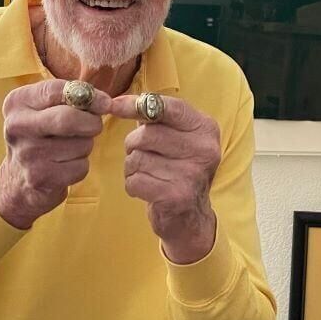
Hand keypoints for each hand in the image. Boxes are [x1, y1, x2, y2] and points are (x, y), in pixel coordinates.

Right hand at [0, 80, 110, 228]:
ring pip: (81, 144)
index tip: (105, 102)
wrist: (18, 179)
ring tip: (69, 148)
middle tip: (94, 126)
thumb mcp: (45, 108)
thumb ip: (72, 97)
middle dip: (91, 122)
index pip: (57, 90)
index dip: (89, 95)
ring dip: (86, 146)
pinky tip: (65, 165)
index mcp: (18, 102)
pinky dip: (81, 165)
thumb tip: (104, 102)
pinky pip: (81, 166)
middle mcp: (17, 126)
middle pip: (69, 119)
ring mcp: (27, 154)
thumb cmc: (41, 135)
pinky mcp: (40, 178)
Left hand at [109, 94, 219, 263]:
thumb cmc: (177, 168)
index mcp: (206, 128)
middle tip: (144, 155)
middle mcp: (204, 149)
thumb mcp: (176, 137)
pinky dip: (133, 185)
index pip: (168, 107)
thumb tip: (117, 103)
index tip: (114, 105)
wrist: (191, 216)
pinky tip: (148, 189)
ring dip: (133, 167)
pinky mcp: (176, 196)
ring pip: (137, 159)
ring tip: (149, 174)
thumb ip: (154, 117)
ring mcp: (192, 174)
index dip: (137, 105)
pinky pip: (134, 181)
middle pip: (146, 135)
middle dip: (134, 145)